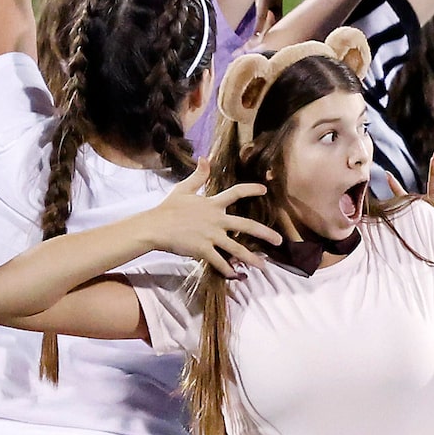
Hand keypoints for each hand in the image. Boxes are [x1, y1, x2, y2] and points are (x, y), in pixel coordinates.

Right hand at [145, 174, 280, 273]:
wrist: (154, 226)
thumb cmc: (168, 208)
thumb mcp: (183, 189)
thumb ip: (198, 176)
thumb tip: (206, 158)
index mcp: (212, 204)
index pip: (236, 193)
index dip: (251, 189)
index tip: (265, 189)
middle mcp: (215, 220)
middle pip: (245, 226)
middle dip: (265, 233)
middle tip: (279, 241)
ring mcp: (210, 236)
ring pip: (236, 248)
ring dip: (251, 258)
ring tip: (264, 266)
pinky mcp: (202, 250)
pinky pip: (219, 262)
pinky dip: (228, 270)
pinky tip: (237, 276)